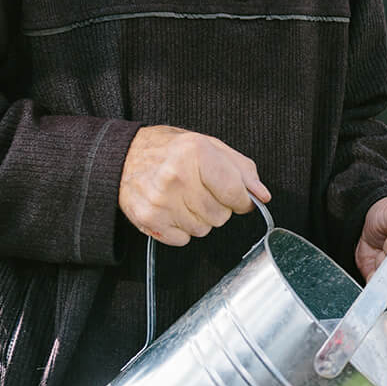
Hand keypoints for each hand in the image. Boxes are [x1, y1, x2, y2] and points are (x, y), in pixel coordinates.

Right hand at [119, 126, 268, 246]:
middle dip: (218, 207)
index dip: (241, 200)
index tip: (238, 199)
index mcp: (197, 152)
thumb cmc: (171, 150)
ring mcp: (161, 200)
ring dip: (199, 218)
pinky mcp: (149, 219)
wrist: (125, 156)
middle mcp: (177, 176)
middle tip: (201, 191)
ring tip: (184, 198)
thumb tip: (261, 195)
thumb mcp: (210, 146)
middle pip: (220, 215)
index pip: (234, 192)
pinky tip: (172, 209)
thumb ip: (241, 170)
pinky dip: (182, 229)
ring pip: (203, 229)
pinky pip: (183, 239)